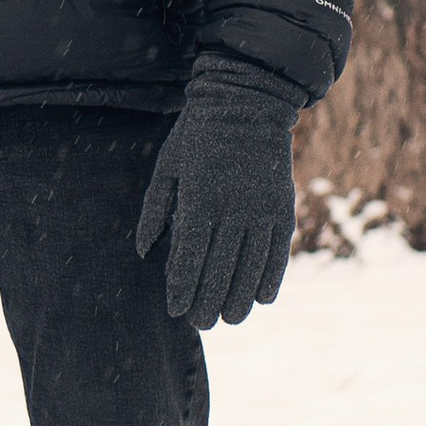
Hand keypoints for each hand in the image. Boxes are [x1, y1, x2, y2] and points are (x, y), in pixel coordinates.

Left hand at [135, 77, 299, 327]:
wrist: (247, 101)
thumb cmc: (197, 135)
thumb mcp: (167, 167)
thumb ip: (155, 210)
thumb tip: (143, 252)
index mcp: (199, 198)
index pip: (188, 256)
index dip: (182, 288)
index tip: (175, 311)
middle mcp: (232, 208)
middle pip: (219, 268)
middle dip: (209, 300)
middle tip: (202, 324)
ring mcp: (260, 208)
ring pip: (250, 266)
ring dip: (241, 297)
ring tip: (231, 320)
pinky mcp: (282, 206)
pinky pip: (278, 251)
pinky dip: (272, 278)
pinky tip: (263, 300)